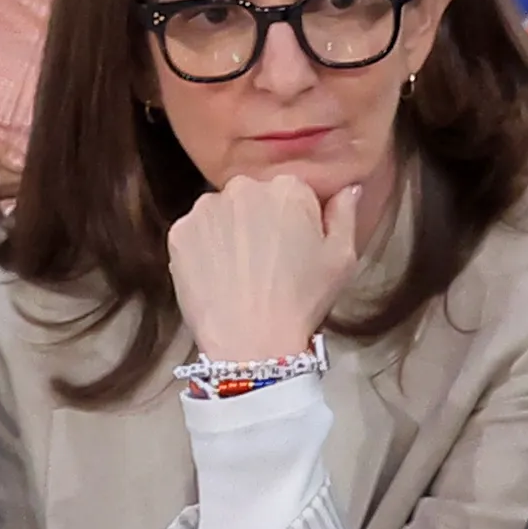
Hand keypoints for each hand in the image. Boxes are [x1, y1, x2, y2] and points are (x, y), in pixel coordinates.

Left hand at [167, 172, 363, 363]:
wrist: (250, 341)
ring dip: (233, 233)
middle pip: (256, 197)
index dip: (301, 220)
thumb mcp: (343, 259)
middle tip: (272, 263)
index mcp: (288, 189)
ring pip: (224, 213)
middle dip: (264, 221)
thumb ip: (345, 214)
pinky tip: (222, 275)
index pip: (296, 192)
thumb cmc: (302, 301)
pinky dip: (208, 249)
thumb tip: (348, 188)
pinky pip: (198, 232)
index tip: (300, 248)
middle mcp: (242, 188)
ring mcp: (205, 209)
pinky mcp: (180, 231)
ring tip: (245, 272)